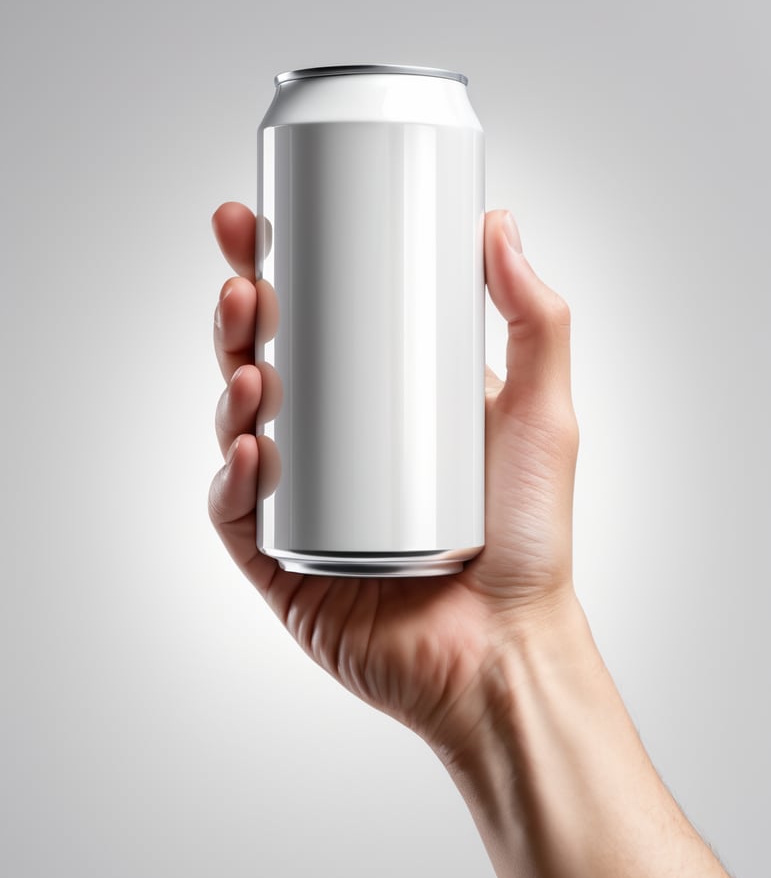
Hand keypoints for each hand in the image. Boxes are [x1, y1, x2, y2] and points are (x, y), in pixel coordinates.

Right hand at [209, 202, 578, 757]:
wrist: (505, 651)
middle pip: (267, 367)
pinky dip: (233, 478)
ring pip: (240, 431)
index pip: (317, 327)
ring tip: (252, 360)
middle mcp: (336, 451)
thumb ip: (536, 320)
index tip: (257, 226)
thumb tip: (499, 226)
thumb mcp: (544, 415)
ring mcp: (304, 505)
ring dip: (229, 386)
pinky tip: (249, 447)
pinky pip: (238, 513)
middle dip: (240, 319)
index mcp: (384, 407)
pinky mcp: (281, 562)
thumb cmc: (529, 541)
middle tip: (244, 282)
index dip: (277, 275)